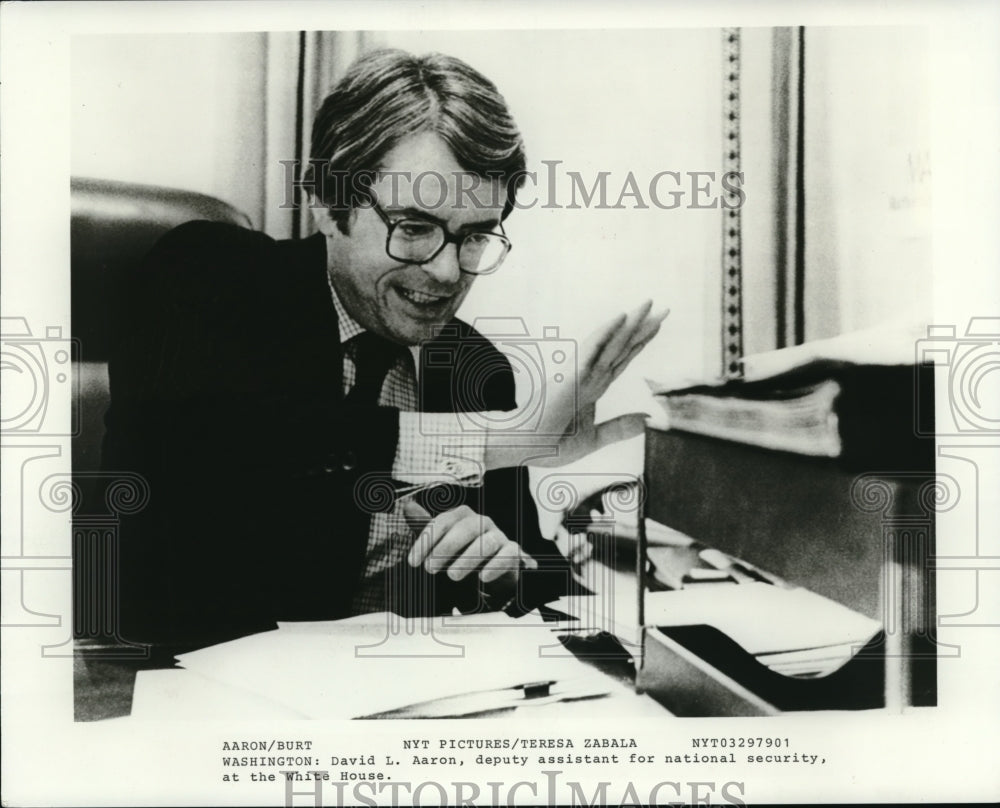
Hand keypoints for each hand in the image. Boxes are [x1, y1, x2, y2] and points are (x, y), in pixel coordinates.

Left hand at [402, 501, 537, 594]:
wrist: (495, 570)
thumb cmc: (464, 553)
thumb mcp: (443, 542)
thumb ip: (426, 527)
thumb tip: (407, 506)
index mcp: (463, 517)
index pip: (443, 522)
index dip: (426, 541)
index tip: (413, 562)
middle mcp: (482, 522)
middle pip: (465, 528)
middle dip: (446, 548)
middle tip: (430, 569)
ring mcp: (499, 536)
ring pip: (487, 542)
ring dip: (468, 559)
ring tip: (453, 576)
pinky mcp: (513, 552)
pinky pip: (507, 555)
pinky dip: (495, 566)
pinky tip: (482, 579)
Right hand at [534, 301, 668, 465]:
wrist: (524, 447)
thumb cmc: (549, 444)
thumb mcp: (593, 439)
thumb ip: (619, 429)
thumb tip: (648, 420)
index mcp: (594, 388)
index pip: (622, 360)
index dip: (640, 342)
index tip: (657, 325)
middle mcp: (590, 376)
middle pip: (623, 347)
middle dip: (643, 327)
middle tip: (664, 307)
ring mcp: (581, 373)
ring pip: (612, 343)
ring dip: (631, 323)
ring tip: (649, 303)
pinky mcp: (572, 376)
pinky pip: (592, 350)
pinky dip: (606, 333)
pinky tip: (621, 317)